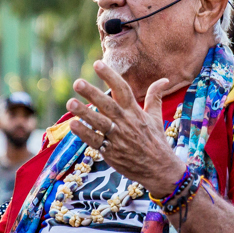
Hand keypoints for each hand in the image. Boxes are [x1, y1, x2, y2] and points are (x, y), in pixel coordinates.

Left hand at [68, 61, 185, 196]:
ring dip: (84, 113)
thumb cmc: (156, 141)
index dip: (110, 76)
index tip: (97, 64)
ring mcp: (117, 138)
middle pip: (107, 105)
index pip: (122, 89)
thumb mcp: (156, 117)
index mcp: (135, 111)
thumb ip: (155, 96)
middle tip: (77, 82)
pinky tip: (72, 124)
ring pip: (99, 123)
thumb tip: (163, 80)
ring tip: (70, 102)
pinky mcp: (110, 152)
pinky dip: (84, 133)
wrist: (160, 169)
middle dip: (92, 94)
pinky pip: (95, 141)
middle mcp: (125, 123)